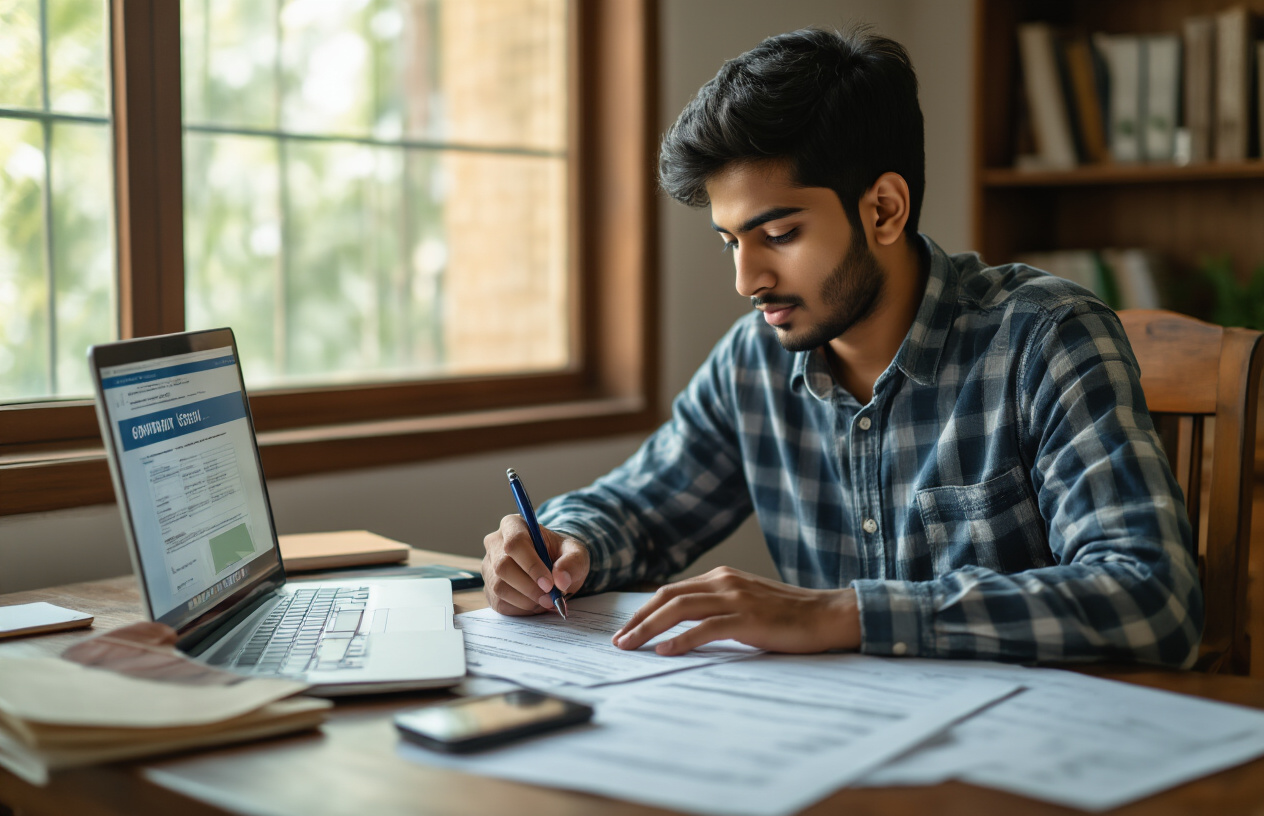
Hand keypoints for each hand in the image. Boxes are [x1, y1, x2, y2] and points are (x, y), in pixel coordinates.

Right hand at [481, 514, 590, 615]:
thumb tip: (560, 580)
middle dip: (529, 587)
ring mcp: (489, 566)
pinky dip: (521, 608)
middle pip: (503, 566)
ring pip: (499, 587)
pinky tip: (536, 603)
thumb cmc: (561, 555)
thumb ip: (572, 562)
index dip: (531, 565)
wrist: (554, 569)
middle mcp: (495, 543)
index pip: (515, 543)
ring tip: (547, 601)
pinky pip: (499, 602)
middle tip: (551, 598)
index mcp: (514, 525)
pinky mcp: (489, 587)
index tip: (549, 583)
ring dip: (526, 600)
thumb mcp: (576, 553)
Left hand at [611, 567, 861, 654]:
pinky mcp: (748, 618)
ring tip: (631, 647)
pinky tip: (664, 651)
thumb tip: (683, 627)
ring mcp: (735, 598)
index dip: (644, 610)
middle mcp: (724, 581)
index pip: (671, 591)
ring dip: (649, 628)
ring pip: (680, 609)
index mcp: (721, 577)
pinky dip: (681, 639)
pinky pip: (706, 628)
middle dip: (638, 619)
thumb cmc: (787, 615)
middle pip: (667, 597)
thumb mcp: (745, 603)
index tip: (626, 629)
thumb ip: (717, 608)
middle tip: (618, 641)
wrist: (826, 615)